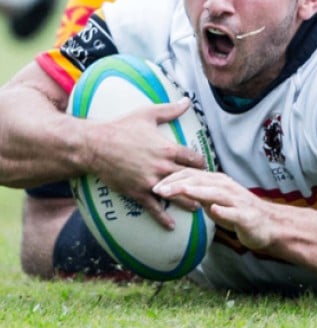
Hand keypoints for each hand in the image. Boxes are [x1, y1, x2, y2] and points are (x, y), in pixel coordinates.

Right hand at [82, 98, 207, 228]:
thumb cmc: (121, 127)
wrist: (94, 145)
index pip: (194, 158)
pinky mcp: (137, 192)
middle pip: (189, 178)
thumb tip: (187, 100)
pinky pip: (153, 208)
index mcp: (168, 149)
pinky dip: (163, 218)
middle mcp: (162, 167)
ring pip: (175, 195)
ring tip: (200, 208)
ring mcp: (150, 181)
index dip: (202, 162)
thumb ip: (170, 110)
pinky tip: (171, 227)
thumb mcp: (147, 114)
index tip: (207, 166)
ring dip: (189, 202)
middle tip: (211, 191)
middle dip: (201, 184)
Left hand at [154, 169, 271, 250]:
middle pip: (199, 181)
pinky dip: (223, 211)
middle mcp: (227, 187)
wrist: (267, 224)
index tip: (154, 184)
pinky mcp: (245, 216)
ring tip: (179, 192)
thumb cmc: (238, 212)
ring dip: (196, 192)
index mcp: (218, 182)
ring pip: (215, 193)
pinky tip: (214, 210)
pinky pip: (233, 213)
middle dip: (177, 183)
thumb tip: (176, 191)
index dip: (172, 178)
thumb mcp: (215, 201)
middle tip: (157, 188)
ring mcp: (236, 201)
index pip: (192, 175)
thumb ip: (198, 194)